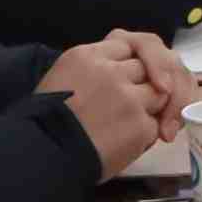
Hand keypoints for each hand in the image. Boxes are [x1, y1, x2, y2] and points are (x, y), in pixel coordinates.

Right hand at [37, 33, 190, 171]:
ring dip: (148, 109)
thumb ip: (94, 66)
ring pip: (159, 94)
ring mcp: (129, 98)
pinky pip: (155, 124)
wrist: (43, 157)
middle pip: (147, 67)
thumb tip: (122, 66)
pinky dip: (145, 135)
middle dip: (142, 85)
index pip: (128, 45)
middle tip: (128, 106)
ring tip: (124, 125)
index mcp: (87, 56)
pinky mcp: (140, 126)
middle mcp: (111, 71)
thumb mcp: (62, 75)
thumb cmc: (44, 122)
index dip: (131, 64)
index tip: (129, 79)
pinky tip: (124, 143)